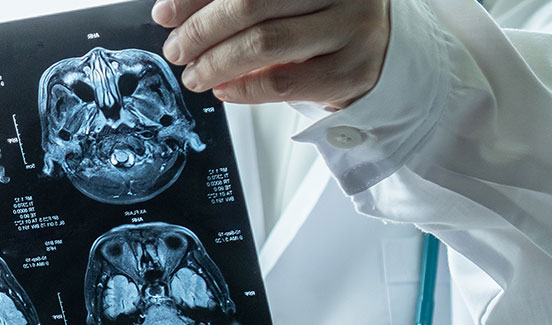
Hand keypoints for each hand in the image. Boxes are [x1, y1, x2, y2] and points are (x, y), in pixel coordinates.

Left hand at [154, 0, 390, 107]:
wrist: (386, 54)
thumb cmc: (324, 22)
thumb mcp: (286, 3)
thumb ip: (240, 2)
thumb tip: (175, 11)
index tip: (165, 12)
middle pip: (251, 3)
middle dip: (202, 30)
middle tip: (177, 49)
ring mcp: (353, 27)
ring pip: (266, 43)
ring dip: (217, 62)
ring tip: (195, 75)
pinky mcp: (353, 71)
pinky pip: (284, 82)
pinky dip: (245, 88)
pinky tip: (224, 89)